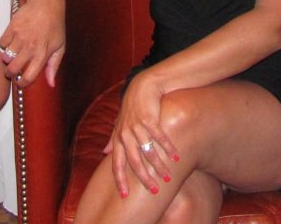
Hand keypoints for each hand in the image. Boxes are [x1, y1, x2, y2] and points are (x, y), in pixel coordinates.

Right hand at [0, 0, 66, 87]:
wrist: (47, 2)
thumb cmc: (55, 24)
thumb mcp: (60, 45)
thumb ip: (54, 66)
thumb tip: (51, 83)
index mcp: (42, 53)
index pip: (28, 77)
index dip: (22, 83)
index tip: (21, 82)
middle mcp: (30, 47)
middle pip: (12, 69)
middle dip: (10, 72)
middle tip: (12, 69)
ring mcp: (20, 37)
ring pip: (5, 57)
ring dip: (8, 58)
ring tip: (13, 53)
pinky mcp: (12, 27)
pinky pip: (2, 43)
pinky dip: (5, 44)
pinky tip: (12, 40)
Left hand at [107, 70, 179, 197]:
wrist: (144, 85)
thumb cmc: (132, 105)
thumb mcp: (119, 121)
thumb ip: (112, 137)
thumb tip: (104, 153)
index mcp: (118, 137)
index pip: (117, 163)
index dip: (120, 179)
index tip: (124, 195)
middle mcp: (126, 133)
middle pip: (134, 162)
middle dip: (144, 178)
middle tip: (154, 190)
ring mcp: (137, 126)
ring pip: (148, 152)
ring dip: (159, 166)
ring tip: (167, 177)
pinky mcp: (150, 119)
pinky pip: (159, 138)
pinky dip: (168, 148)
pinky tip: (176, 157)